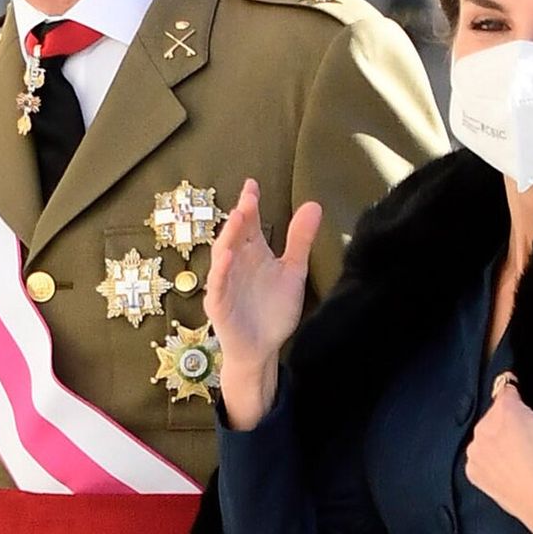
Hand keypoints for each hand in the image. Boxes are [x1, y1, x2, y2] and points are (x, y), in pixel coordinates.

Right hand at [204, 178, 321, 429]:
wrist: (263, 349)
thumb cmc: (273, 309)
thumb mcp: (293, 271)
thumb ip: (300, 241)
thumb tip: (314, 204)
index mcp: (253, 253)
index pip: (250, 224)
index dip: (250, 205)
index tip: (252, 185)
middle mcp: (236, 264)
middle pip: (235, 235)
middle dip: (240, 216)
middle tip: (248, 198)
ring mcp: (225, 284)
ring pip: (223, 255)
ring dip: (229, 237)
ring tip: (238, 218)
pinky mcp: (219, 305)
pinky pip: (218, 286)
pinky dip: (221, 271)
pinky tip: (227, 257)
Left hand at [465, 381, 532, 533]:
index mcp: (506, 412)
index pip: (507, 387)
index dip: (522, 396)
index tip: (531, 409)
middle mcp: (484, 429)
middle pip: (495, 411)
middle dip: (510, 418)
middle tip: (531, 437)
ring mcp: (475, 452)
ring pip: (486, 432)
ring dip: (498, 437)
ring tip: (521, 456)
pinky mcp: (472, 472)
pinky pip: (481, 454)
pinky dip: (492, 457)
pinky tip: (511, 469)